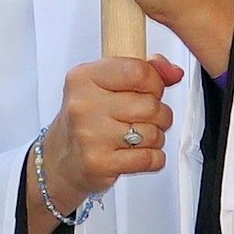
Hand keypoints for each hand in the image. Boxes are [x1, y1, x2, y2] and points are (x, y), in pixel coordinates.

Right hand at [42, 55, 183, 199]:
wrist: (60, 159)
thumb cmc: (87, 118)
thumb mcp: (106, 84)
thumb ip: (144, 70)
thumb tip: (174, 72)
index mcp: (84, 78)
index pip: (138, 71)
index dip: (155, 82)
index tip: (151, 90)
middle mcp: (84, 105)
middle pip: (150, 105)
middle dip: (159, 113)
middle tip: (146, 118)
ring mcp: (91, 136)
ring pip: (153, 133)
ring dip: (156, 136)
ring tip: (140, 136)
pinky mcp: (100, 163)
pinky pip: (149, 158)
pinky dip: (154, 157)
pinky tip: (138, 153)